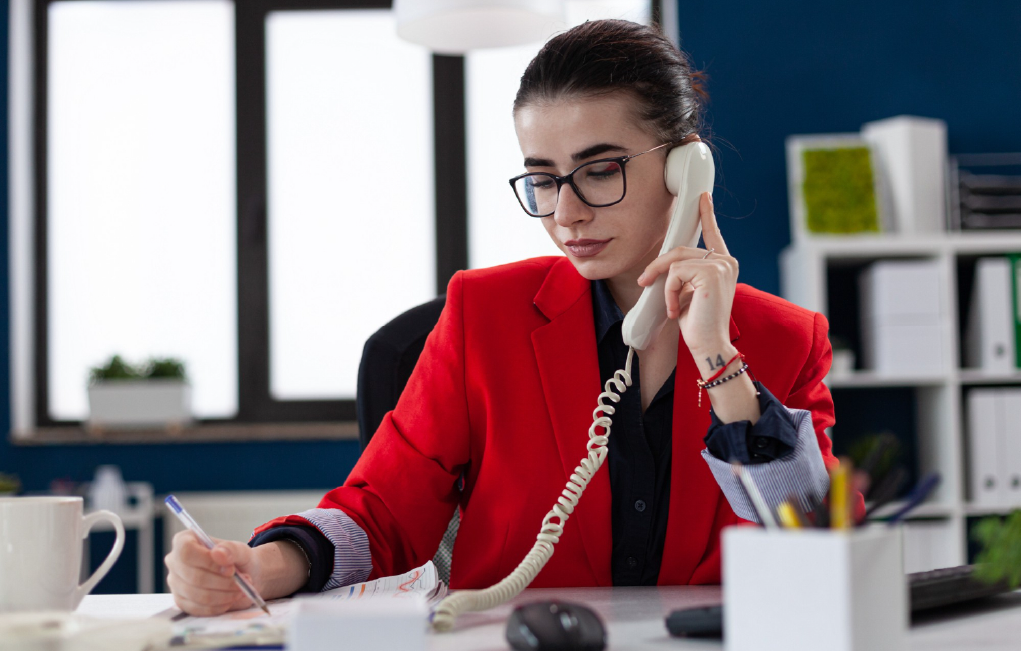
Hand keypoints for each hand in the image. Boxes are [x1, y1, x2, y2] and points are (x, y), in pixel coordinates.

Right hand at [165, 531, 261, 615]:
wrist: (242, 575)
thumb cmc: (236, 559)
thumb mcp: (240, 550)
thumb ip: (230, 549)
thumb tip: (218, 553)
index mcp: (184, 541)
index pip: (186, 552)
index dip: (209, 562)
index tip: (230, 569)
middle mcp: (174, 562)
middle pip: (193, 576)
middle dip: (222, 582)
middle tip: (243, 581)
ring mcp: (175, 583)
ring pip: (197, 595)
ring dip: (224, 595)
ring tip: (241, 589)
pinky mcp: (181, 602)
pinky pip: (198, 609)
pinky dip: (218, 606)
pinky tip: (230, 599)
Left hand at [636, 192, 737, 356]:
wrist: (709, 345)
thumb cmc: (698, 324)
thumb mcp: (689, 292)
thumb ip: (684, 274)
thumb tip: (666, 266)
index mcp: (724, 265)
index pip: (713, 235)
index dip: (706, 214)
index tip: (702, 198)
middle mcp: (726, 262)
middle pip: (680, 250)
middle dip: (657, 266)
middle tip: (643, 282)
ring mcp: (720, 265)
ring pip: (674, 261)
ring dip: (664, 284)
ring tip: (670, 306)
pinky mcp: (710, 273)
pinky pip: (674, 273)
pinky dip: (668, 292)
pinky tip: (675, 309)